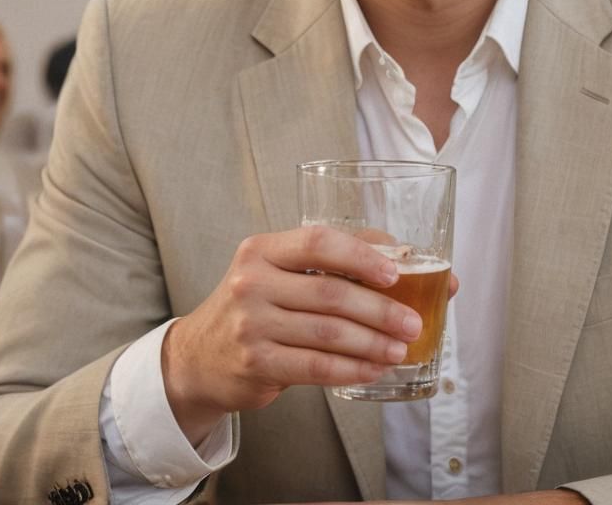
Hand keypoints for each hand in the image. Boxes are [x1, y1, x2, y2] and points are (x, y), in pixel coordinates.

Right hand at [162, 225, 424, 444]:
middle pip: (331, 293)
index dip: (360, 255)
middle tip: (413, 322)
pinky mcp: (255, 363)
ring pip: (328, 333)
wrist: (198, 356)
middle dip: (380, 310)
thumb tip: (409, 259)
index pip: (318, 242)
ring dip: (372, 343)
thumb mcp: (281, 271)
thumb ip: (336, 261)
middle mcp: (252, 282)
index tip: (396, 273)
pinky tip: (373, 369)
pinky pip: (315, 366)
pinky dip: (351, 369)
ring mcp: (251, 324)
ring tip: (400, 348)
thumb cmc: (258, 304)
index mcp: (263, 249)